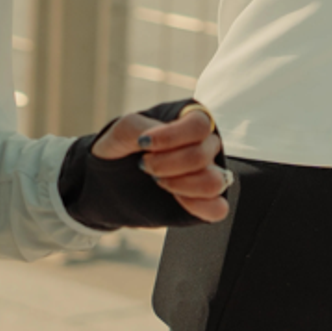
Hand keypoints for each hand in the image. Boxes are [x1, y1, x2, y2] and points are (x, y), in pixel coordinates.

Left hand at [92, 104, 229, 223]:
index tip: (143, 143)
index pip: (199, 125)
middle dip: (166, 164)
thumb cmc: (124, 148)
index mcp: (190, 122)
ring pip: (215, 182)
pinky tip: (175, 198)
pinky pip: (218, 208)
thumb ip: (136, 127)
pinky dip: (198, 206)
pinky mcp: (204, 202)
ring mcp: (207, 174)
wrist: (113, 178)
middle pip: (202, 155)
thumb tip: (150, 138)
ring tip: (157, 181)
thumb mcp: (122, 131)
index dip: (172, 136)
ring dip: (181, 185)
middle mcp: (204, 146)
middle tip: (143, 165)